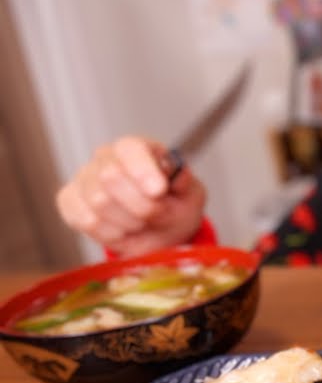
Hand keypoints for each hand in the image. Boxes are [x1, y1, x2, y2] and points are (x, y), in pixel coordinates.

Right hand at [55, 137, 207, 257]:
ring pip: (98, 201)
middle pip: (111, 177)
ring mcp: (84, 178)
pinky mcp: (70, 201)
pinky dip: (110, 233)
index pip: (130, 149)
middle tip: (157, 214)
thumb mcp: (191, 195)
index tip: (158, 191)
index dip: (142, 170)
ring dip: (129, 222)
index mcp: (137, 148)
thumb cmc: (175, 207)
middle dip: (141, 205)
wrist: (159, 234)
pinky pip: (85, 220)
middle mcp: (106, 157)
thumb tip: (175, 170)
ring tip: (142, 222)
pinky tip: (122, 230)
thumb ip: (184, 181)